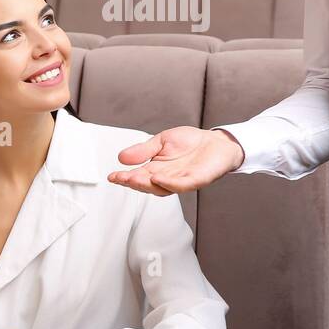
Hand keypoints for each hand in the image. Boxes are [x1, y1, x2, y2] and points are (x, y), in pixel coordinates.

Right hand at [107, 126, 244, 195]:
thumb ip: (143, 150)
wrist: (216, 142)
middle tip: (122, 178)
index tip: (112, 177)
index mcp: (157, 169)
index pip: (137, 175)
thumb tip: (121, 157)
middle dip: (133, 182)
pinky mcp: (196, 180)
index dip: (124, 177)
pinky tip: (158, 178)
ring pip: (161, 188)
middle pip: (147, 185)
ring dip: (147, 185)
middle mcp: (167, 178)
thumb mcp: (161, 141)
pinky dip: (169, 183)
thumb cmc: (190, 142)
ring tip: (134, 178)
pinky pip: (181, 185)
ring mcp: (181, 181)